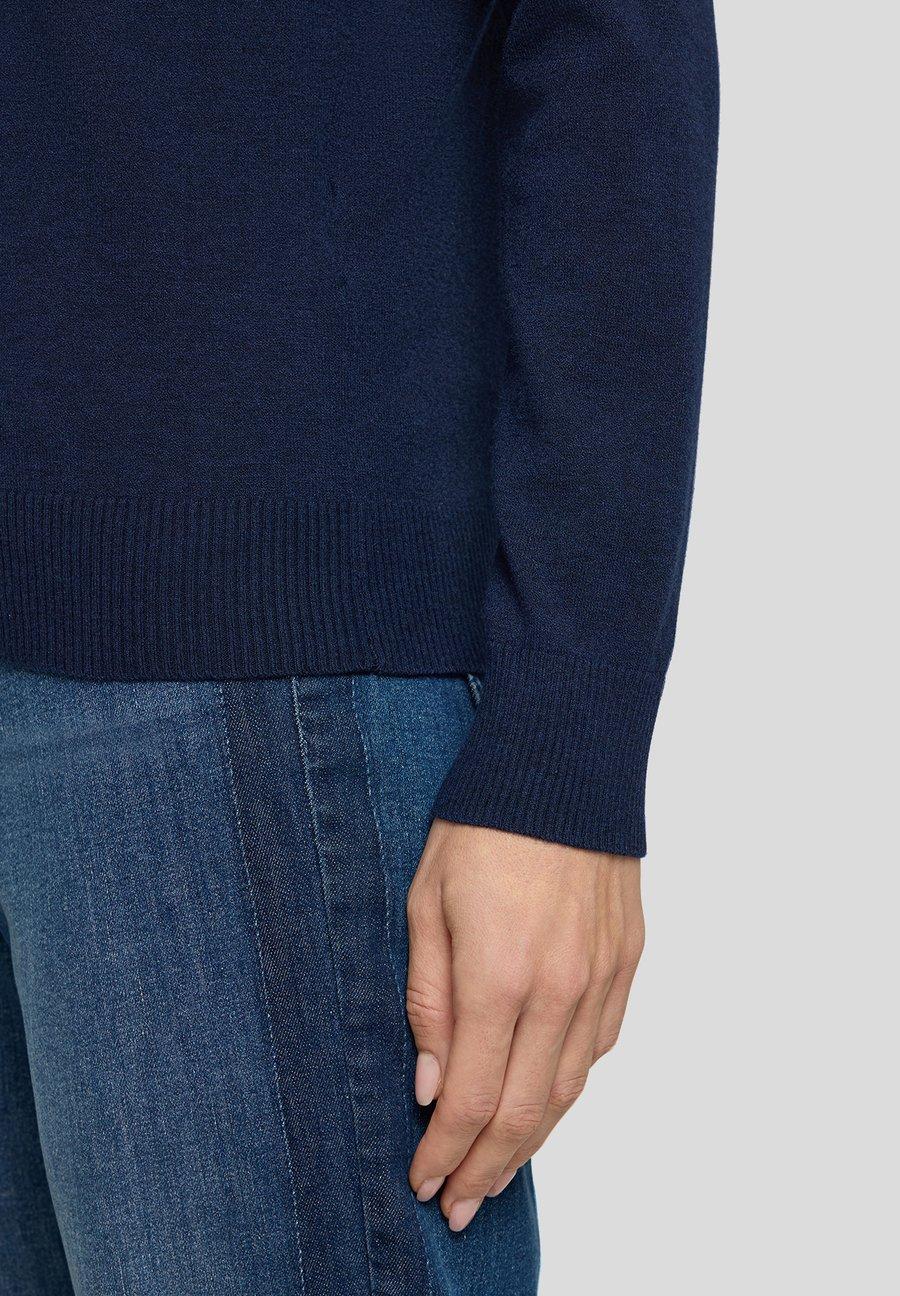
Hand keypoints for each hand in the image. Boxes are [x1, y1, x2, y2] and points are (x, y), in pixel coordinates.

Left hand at [406, 820, 643, 1231]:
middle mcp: (559, 990)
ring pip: (569, 1089)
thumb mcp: (425, 902)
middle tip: (460, 1204)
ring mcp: (602, 978)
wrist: (562, 764)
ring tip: (499, 1170)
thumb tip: (428, 1082)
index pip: (468, 1098)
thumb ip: (428, 997)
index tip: (424, 1183)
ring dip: (531, 1139)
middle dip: (486, 1168)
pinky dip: (570, 1085)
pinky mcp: (628, 960)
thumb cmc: (482, 823)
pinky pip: (602, 1044)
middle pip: (523, 1112)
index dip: (444, 1152)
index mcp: (499, 976)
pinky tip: (546, 1098)